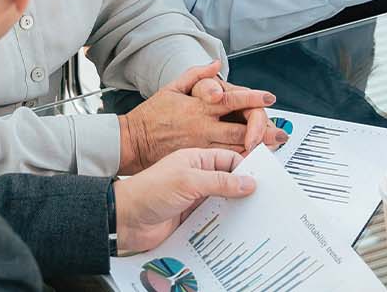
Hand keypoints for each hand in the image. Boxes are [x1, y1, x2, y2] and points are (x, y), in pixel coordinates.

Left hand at [114, 148, 255, 254]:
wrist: (125, 220)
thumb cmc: (148, 191)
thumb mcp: (188, 181)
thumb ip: (220, 182)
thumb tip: (248, 183)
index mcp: (196, 159)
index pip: (230, 159)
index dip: (246, 167)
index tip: (261, 179)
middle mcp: (197, 176)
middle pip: (229, 181)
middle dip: (244, 189)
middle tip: (261, 197)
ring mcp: (195, 197)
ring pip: (224, 201)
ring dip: (235, 207)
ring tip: (251, 213)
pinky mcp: (191, 216)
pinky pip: (214, 218)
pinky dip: (224, 222)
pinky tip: (233, 226)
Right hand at [117, 62, 277, 173]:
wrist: (132, 142)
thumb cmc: (151, 115)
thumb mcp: (172, 88)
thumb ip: (196, 75)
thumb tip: (215, 65)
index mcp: (199, 106)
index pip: (233, 100)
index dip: (253, 98)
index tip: (268, 98)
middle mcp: (202, 126)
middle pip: (241, 129)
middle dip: (264, 131)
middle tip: (279, 132)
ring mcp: (200, 145)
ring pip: (235, 149)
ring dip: (255, 148)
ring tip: (271, 147)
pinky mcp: (196, 161)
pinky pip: (222, 163)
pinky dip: (238, 162)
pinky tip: (250, 161)